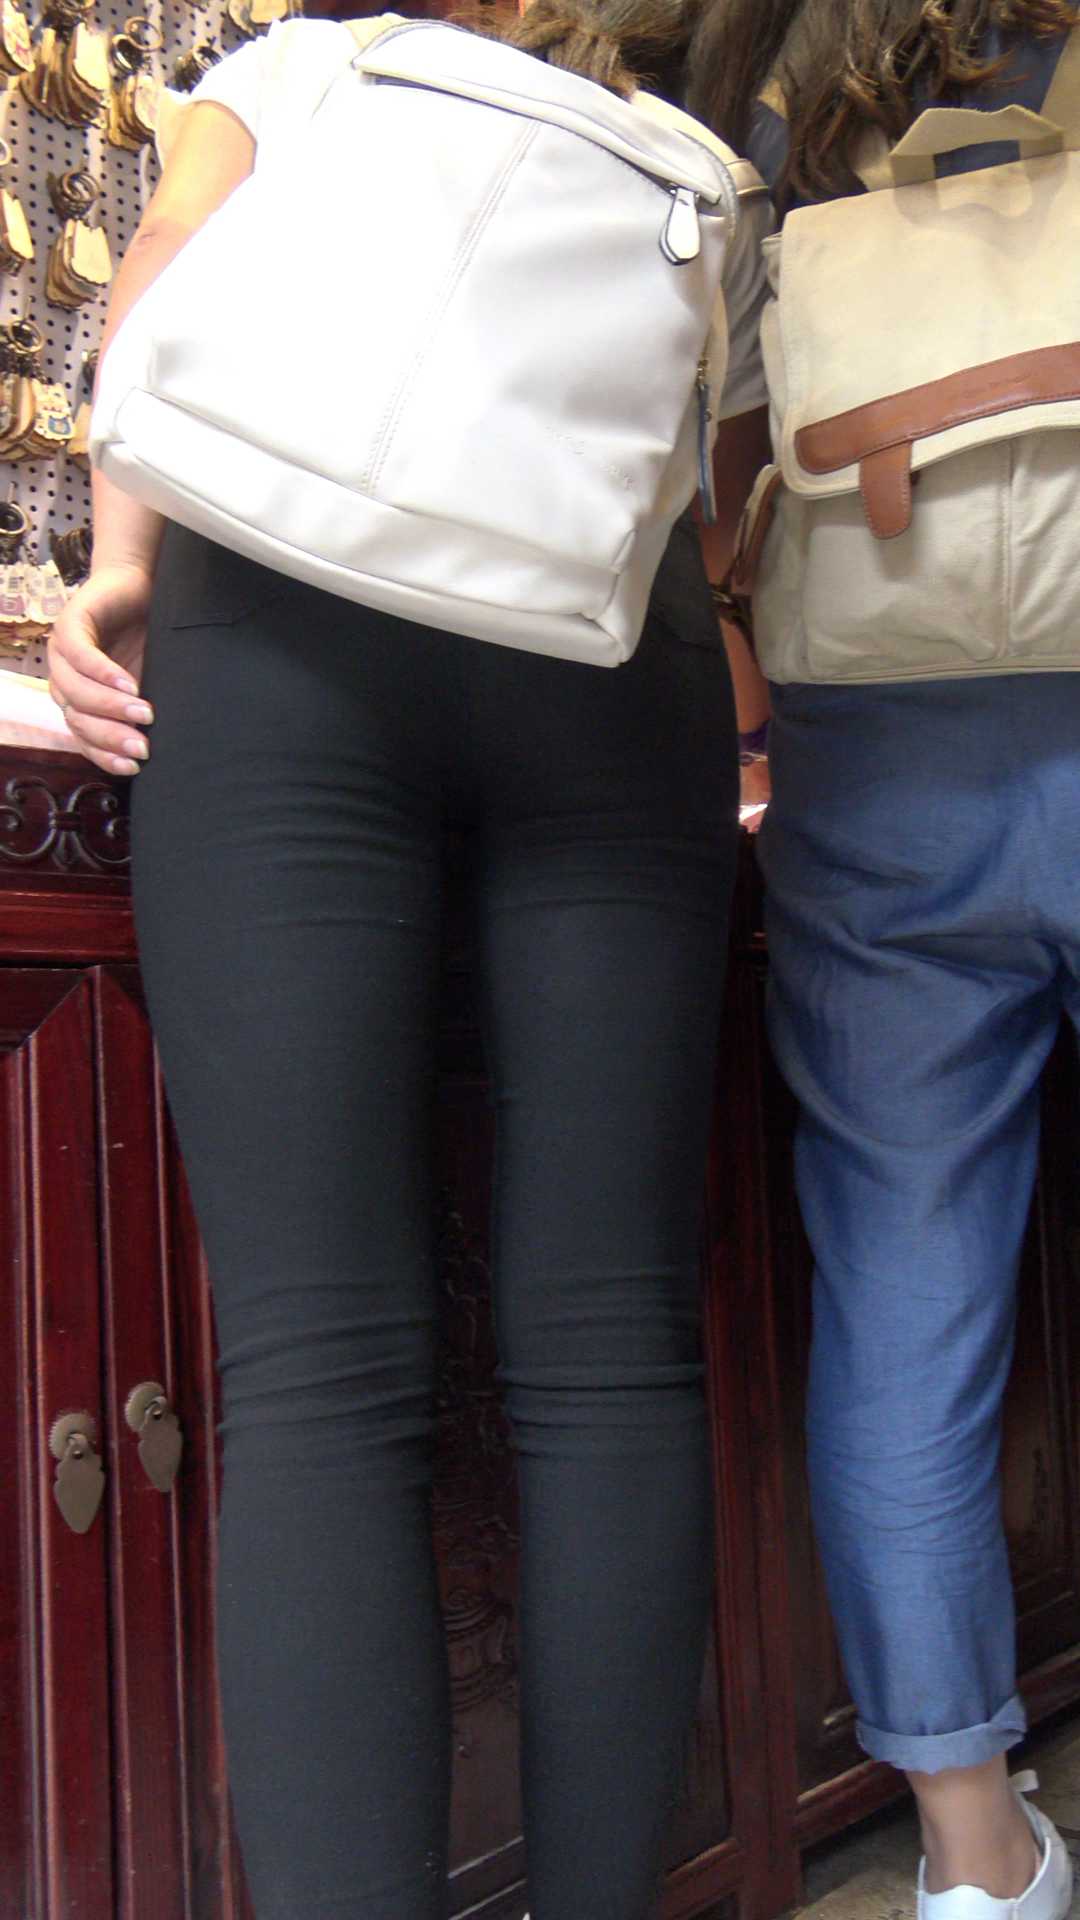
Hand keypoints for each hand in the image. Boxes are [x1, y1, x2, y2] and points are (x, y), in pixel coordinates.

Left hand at [48, 563, 155, 775]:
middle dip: (111, 735)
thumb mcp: (147, 682)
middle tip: (143, 746)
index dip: (105, 755)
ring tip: (143, 712)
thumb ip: (140, 712)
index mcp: (79, 700)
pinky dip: (104, 673)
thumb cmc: (147, 638)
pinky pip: (81, 656)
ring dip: (110, 706)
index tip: (134, 767)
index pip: (83, 738)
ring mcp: (62, 653)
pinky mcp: (69, 625)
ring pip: (75, 691)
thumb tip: (155, 753)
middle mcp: (64, 679)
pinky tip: (129, 684)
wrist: (140, 585)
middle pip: (77, 718)